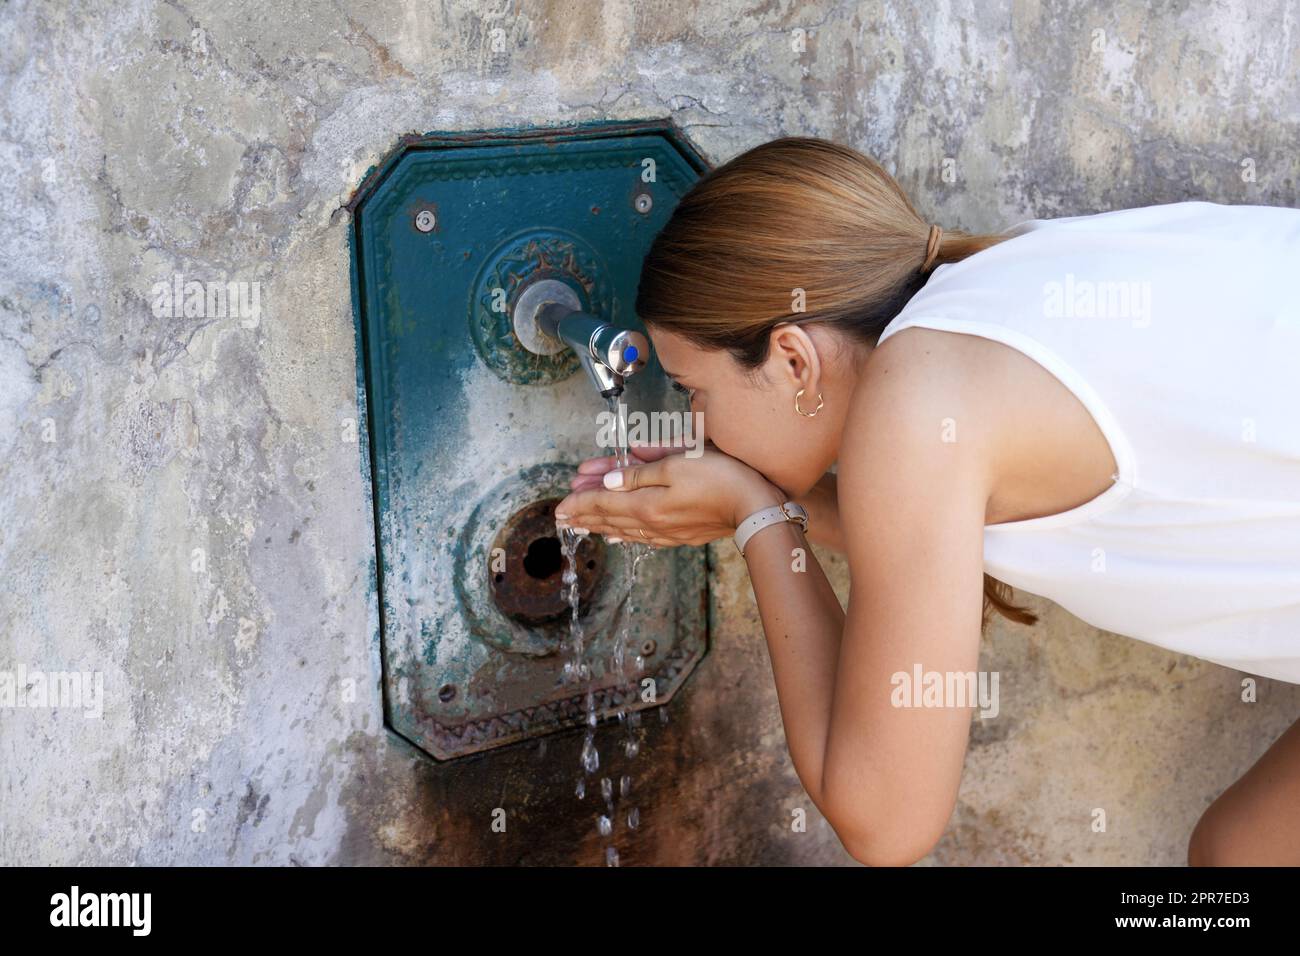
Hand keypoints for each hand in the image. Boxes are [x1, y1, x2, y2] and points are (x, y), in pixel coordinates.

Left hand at [555, 443, 785, 546]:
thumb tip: (610, 482)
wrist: (755, 508)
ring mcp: (665, 532)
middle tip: (559, 518)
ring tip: (578, 528)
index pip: (604, 502)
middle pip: (609, 518)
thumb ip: (640, 473)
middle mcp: (651, 522)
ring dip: (598, 526)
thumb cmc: (720, 478)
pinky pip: (642, 537)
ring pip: (623, 529)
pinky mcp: (679, 535)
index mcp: (647, 503)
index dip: (580, 502)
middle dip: (583, 515)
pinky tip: (615, 537)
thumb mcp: (678, 465)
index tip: (559, 505)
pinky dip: (623, 535)